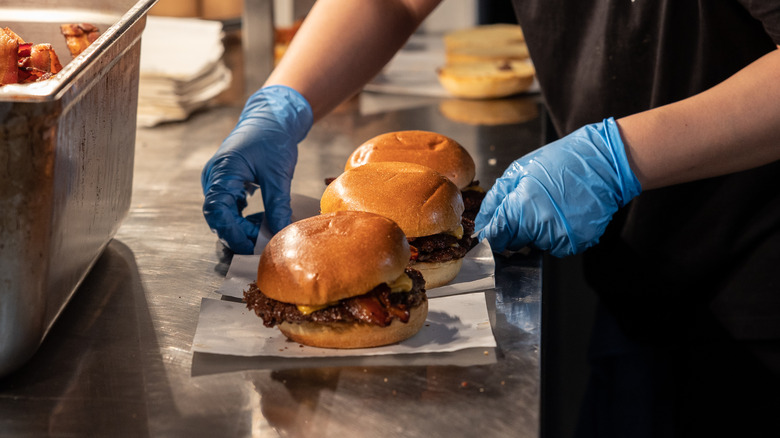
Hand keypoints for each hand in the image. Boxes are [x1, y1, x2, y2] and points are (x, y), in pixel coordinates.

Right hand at [201, 85, 312, 253]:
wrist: (270, 118)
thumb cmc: (272, 139)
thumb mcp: (278, 174)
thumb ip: (277, 204)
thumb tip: (280, 232)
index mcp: (222, 172)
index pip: (217, 212)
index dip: (232, 233)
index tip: (251, 246)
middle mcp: (214, 178)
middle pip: (218, 217)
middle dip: (239, 233)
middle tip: (262, 244)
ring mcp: (217, 180)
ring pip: (223, 214)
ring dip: (241, 227)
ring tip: (265, 231)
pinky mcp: (225, 183)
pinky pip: (229, 207)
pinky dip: (242, 218)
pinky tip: (260, 221)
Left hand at [475, 118, 641, 256]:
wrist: (604, 163)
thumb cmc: (562, 160)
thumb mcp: (519, 171)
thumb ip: (496, 200)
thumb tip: (482, 223)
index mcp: (520, 207)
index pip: (496, 236)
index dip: (493, 233)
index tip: (495, 229)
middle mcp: (539, 227)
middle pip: (514, 244)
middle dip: (516, 230)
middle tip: (530, 206)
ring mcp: (559, 237)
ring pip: (535, 245)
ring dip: (537, 232)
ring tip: (552, 206)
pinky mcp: (576, 243)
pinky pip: (556, 247)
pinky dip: (557, 235)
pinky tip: (565, 214)